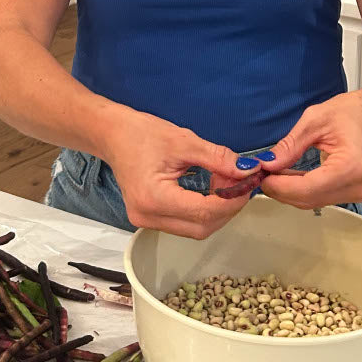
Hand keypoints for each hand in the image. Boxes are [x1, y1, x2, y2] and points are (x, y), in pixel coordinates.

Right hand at [101, 110, 259, 238]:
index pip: (203, 212)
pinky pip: (185, 223)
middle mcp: (148, 217)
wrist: (112, 134)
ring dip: (217, 210)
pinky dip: (203, 210)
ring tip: (226, 182)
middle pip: (201, 228)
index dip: (231, 201)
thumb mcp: (184, 141)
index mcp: (154, 198)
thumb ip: (217, 158)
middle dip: (227, 208)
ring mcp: (146, 222)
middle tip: (241, 183)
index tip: (248, 184)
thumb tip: (248, 170)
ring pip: (195, 229)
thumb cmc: (143, 133)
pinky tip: (211, 189)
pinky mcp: (149, 219)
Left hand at [256, 87, 361, 209]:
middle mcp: (358, 185)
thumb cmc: (356, 111)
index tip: (261, 177)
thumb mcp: (316, 119)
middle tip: (261, 174)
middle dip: (281, 190)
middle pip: (309, 199)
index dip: (280, 186)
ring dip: (290, 191)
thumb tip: (268, 164)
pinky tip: (290, 177)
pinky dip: (303, 189)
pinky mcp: (355, 192)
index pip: (308, 188)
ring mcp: (359, 192)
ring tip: (273, 173)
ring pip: (314, 201)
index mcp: (351, 166)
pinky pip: (323, 197)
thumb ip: (290, 145)